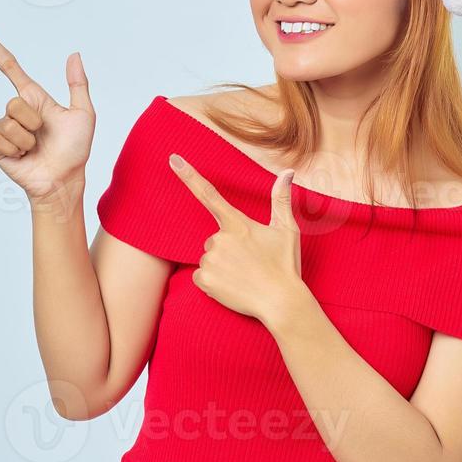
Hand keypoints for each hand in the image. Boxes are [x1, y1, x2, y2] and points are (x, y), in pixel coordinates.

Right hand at [0, 21, 94, 208]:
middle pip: (14, 102)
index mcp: (34, 99)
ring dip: (26, 138)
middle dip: (33, 120)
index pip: (9, 67)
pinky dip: (15, 149)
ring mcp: (5, 130)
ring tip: (35, 149)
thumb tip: (74, 55)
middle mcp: (17, 112)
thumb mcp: (83, 114)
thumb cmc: (75, 150)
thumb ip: (78, 84)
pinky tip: (24, 157)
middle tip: (44, 135)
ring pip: (8, 122)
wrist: (64, 180)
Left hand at [168, 152, 306, 323]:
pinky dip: (214, 282)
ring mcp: (210, 260)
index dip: (189, 175)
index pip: (209, 194)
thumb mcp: (287, 229)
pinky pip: (201, 276)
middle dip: (228, 248)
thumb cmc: (285, 265)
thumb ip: (281, 199)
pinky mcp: (204, 279)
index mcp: (237, 224)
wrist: (281, 303)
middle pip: (215, 238)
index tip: (173, 159)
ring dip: (222, 265)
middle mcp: (220, 239)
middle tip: (250, 263)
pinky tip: (232, 286)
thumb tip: (287, 172)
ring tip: (244, 276)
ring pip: (209, 257)